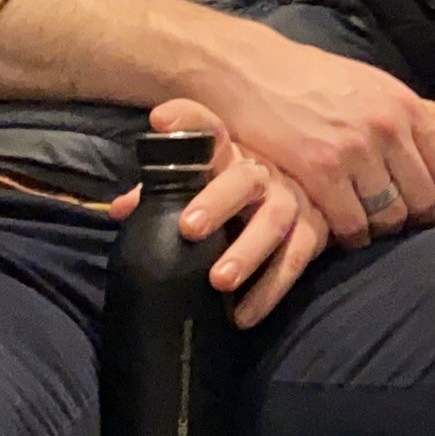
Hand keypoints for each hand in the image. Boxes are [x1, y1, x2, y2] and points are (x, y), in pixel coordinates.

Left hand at [148, 101, 331, 325]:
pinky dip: (271, 289)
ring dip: (248, 252)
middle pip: (245, 180)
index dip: (186, 120)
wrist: (311, 184)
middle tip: (189, 228)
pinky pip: (297, 258)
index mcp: (232, 151)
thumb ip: (160, 191)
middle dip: (218, 202)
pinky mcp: (316, 229)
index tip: (160, 121)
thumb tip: (118, 210)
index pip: (208, 126)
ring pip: (275, 222)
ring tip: (219, 281)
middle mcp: (265, 171)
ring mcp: (294, 198)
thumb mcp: (202, 178)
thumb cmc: (235, 184)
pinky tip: (243, 315)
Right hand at [194, 25, 434, 242]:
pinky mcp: (318, 169)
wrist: (250, 71)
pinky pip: (352, 225)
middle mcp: (387, 127)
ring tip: (366, 227)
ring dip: (381, 232)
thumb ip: (430, 113)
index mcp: (406, 106)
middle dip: (414, 223)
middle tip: (395, 229)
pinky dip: (350, 238)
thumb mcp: (378, 87)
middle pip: (425, 200)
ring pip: (390, 218)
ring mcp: (354, 149)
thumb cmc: (317, 80)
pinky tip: (338, 230)